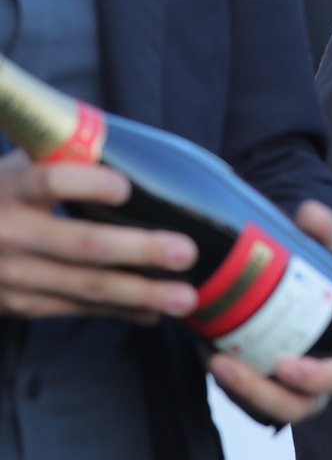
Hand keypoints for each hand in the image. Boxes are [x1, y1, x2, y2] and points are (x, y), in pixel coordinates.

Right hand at [0, 150, 197, 319]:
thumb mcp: (16, 167)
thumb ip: (61, 158)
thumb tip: (124, 147)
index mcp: (11, 189)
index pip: (50, 183)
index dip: (87, 185)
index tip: (124, 188)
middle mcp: (10, 233)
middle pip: (82, 244)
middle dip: (139, 250)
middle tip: (185, 252)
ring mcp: (14, 274)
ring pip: (85, 286)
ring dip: (140, 294)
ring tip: (186, 298)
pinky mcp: (20, 303)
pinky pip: (77, 308)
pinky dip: (119, 311)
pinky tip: (154, 312)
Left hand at [209, 200, 331, 425]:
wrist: (289, 288)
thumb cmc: (313, 277)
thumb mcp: (318, 252)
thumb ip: (320, 231)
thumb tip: (309, 211)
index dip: (320, 378)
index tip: (287, 365)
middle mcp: (316, 377)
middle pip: (300, 406)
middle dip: (265, 393)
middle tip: (230, 366)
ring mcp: (285, 388)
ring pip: (269, 408)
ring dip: (240, 391)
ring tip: (212, 359)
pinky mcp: (259, 390)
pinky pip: (245, 398)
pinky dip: (228, 382)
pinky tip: (207, 351)